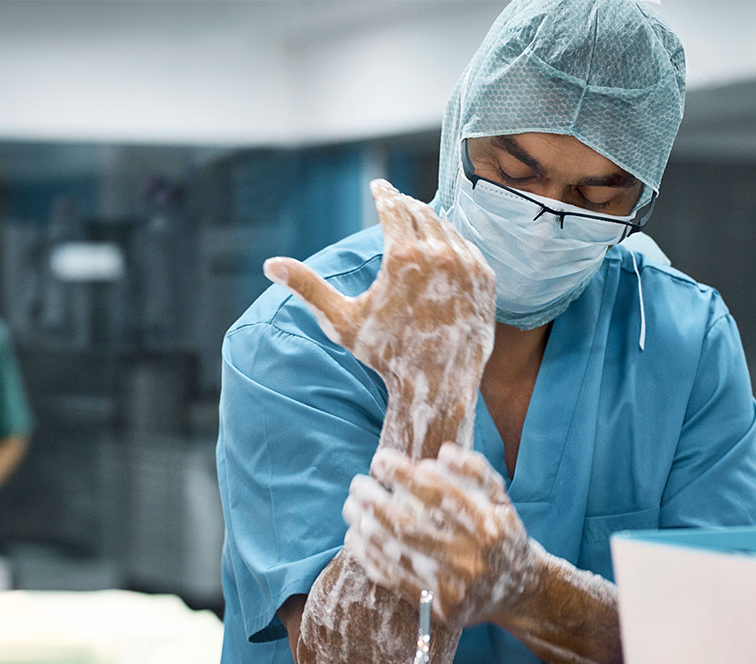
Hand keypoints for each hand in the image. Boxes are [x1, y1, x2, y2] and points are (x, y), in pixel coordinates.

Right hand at [263, 180, 495, 458]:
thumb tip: (269, 265)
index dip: (383, 194)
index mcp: (404, 256)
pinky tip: (442, 242)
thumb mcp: (341, 320)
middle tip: (395, 198)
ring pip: (446, 227)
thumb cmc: (383, 355)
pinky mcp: (486, 280)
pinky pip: (467, 248)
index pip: (393, 208)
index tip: (378, 185)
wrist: (436, 385)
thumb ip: (307, 287)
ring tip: (417, 216)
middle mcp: (440, 254)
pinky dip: (452, 240)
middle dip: (405, 203)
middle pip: (421, 212)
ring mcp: (468, 266)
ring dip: (430, 219)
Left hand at [342, 443, 539, 627]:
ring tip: (351, 506)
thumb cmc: (501, 533)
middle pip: (408, 527)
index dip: (403, 475)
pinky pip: (394, 580)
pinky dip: (369, 557)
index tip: (379, 460)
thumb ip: (475, 470)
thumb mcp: (499, 498)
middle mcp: (471, 560)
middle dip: (374, 501)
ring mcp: (453, 589)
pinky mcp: (438, 609)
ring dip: (365, 527)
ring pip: (396, 555)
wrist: (519, 591)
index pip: (438, 494)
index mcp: (488, 527)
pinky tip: (355, 537)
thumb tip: (442, 452)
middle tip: (357, 483)